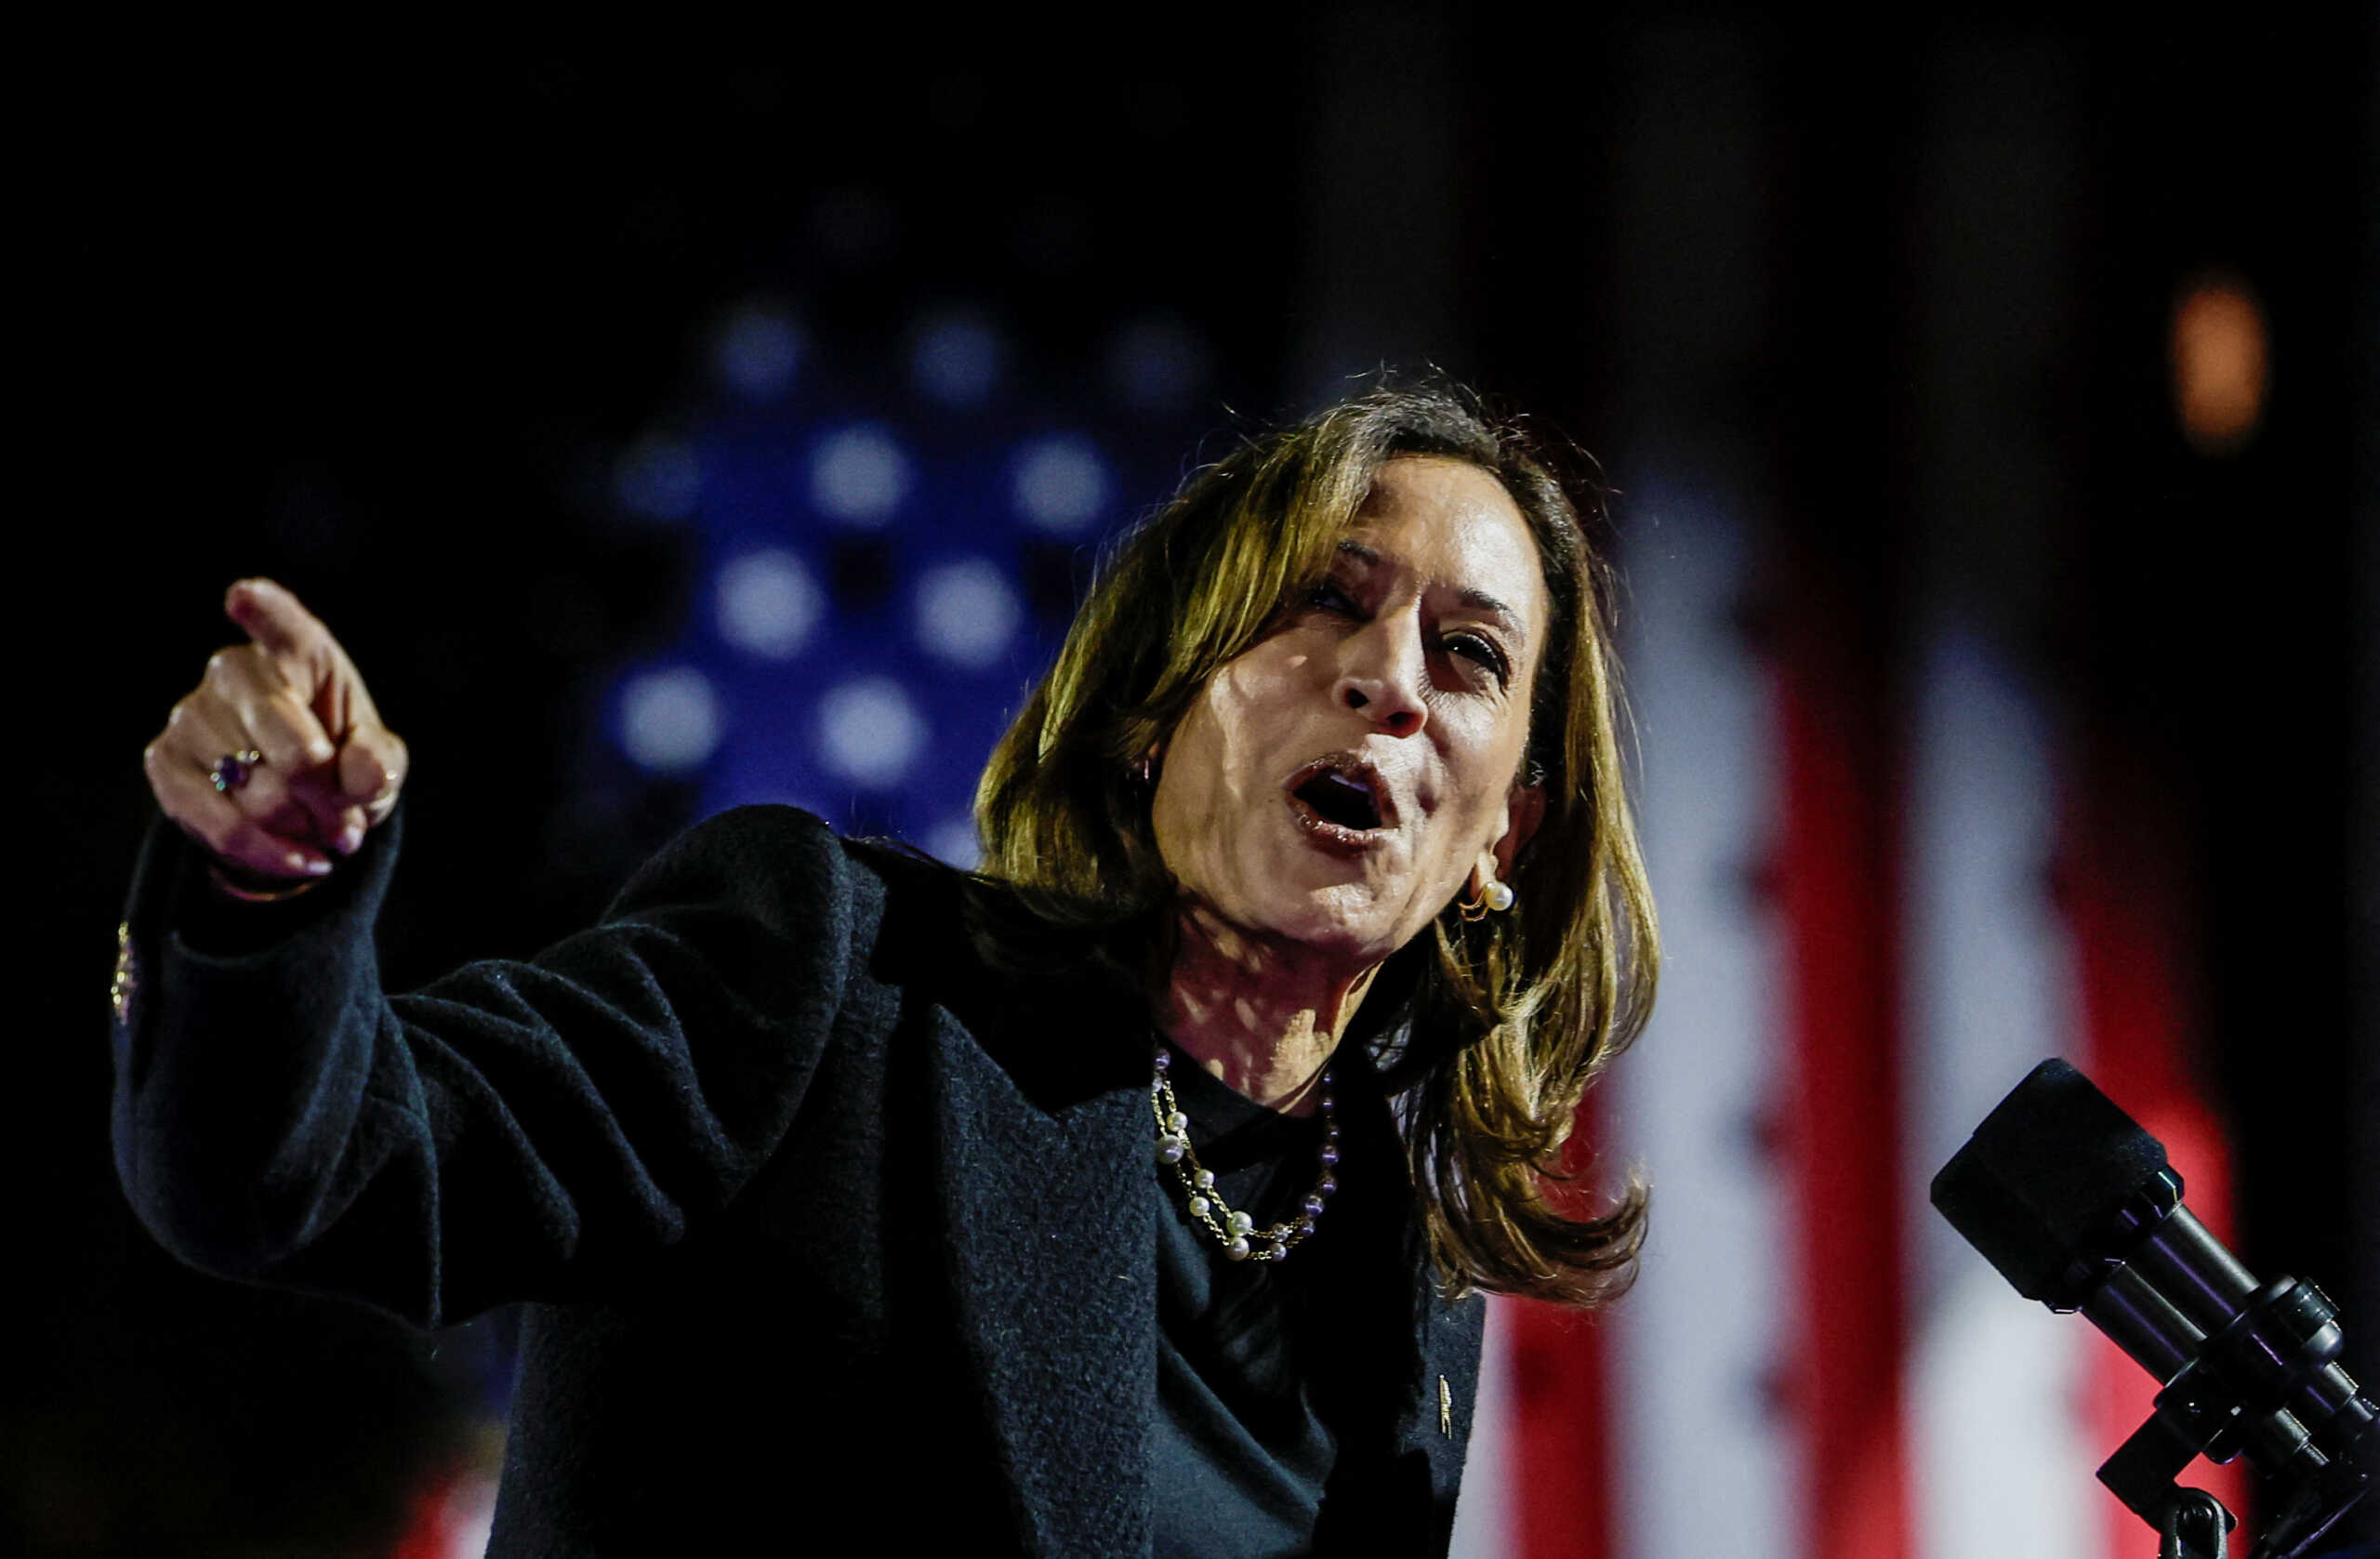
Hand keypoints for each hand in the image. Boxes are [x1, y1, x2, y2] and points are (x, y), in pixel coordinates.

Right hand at [144, 579, 409, 881]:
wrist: (295, 801)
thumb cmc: (340, 757)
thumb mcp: (376, 758)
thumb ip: (378, 762)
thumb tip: (361, 777)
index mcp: (297, 650)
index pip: (278, 622)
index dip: (263, 611)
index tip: (242, 597)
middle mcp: (233, 671)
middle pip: (295, 751)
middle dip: (333, 801)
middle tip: (349, 818)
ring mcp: (191, 714)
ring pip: (261, 796)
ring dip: (306, 829)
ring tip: (324, 830)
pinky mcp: (164, 763)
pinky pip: (223, 826)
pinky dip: (272, 853)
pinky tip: (301, 858)